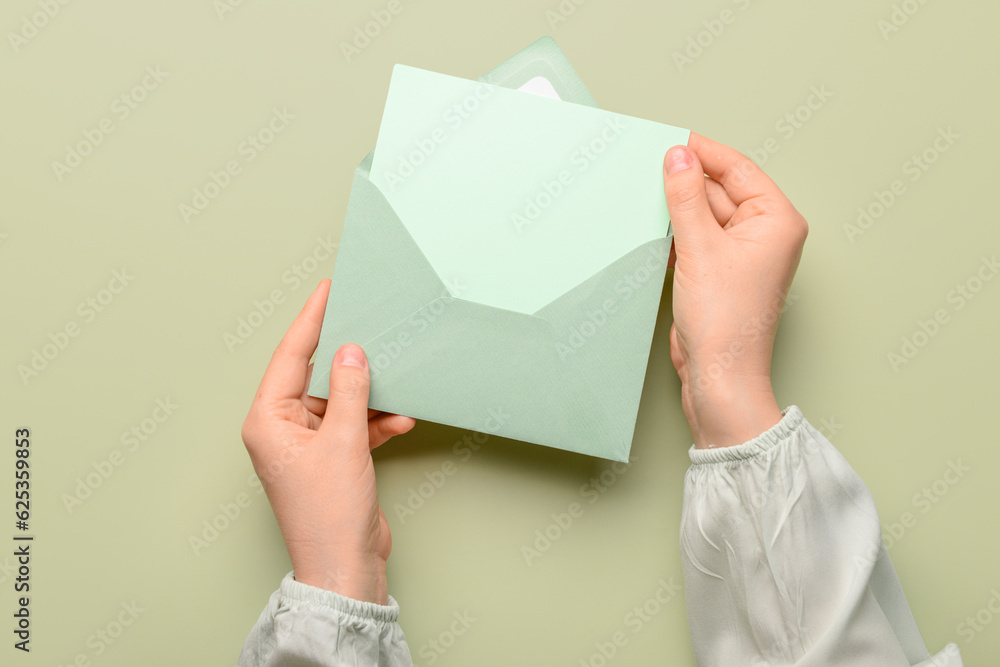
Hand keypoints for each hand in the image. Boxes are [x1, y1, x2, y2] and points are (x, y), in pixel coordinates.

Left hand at [241, 280, 415, 603]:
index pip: (292, 356)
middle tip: (370, 323)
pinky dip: (377, 421)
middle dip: (349, 359)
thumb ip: (350, 391)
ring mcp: (308, 444)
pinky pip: (354, 425)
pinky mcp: (332, 458)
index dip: (312, 320)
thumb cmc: (329, 515)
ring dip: (370, 395)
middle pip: (318, 375)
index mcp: (268, 420)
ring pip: (340, 400)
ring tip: (396, 379)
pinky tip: (401, 417)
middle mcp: (283, 429)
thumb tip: (352, 351)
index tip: (328, 290)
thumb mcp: (343, 442)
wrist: (346, 567)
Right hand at [663, 134, 807, 447]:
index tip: (671, 140)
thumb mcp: (700, 248)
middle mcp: (764, 234)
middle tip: (649, 166)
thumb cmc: (726, 323)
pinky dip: (675, 232)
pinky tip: (652, 228)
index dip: (703, 152)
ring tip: (646, 197)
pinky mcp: (718, 273)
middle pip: (720, 189)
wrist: (718, 376)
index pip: (738, 169)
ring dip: (677, 208)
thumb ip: (685, 197)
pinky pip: (695, 238)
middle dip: (686, 181)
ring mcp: (740, 255)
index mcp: (777, 220)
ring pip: (704, 214)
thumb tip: (677, 157)